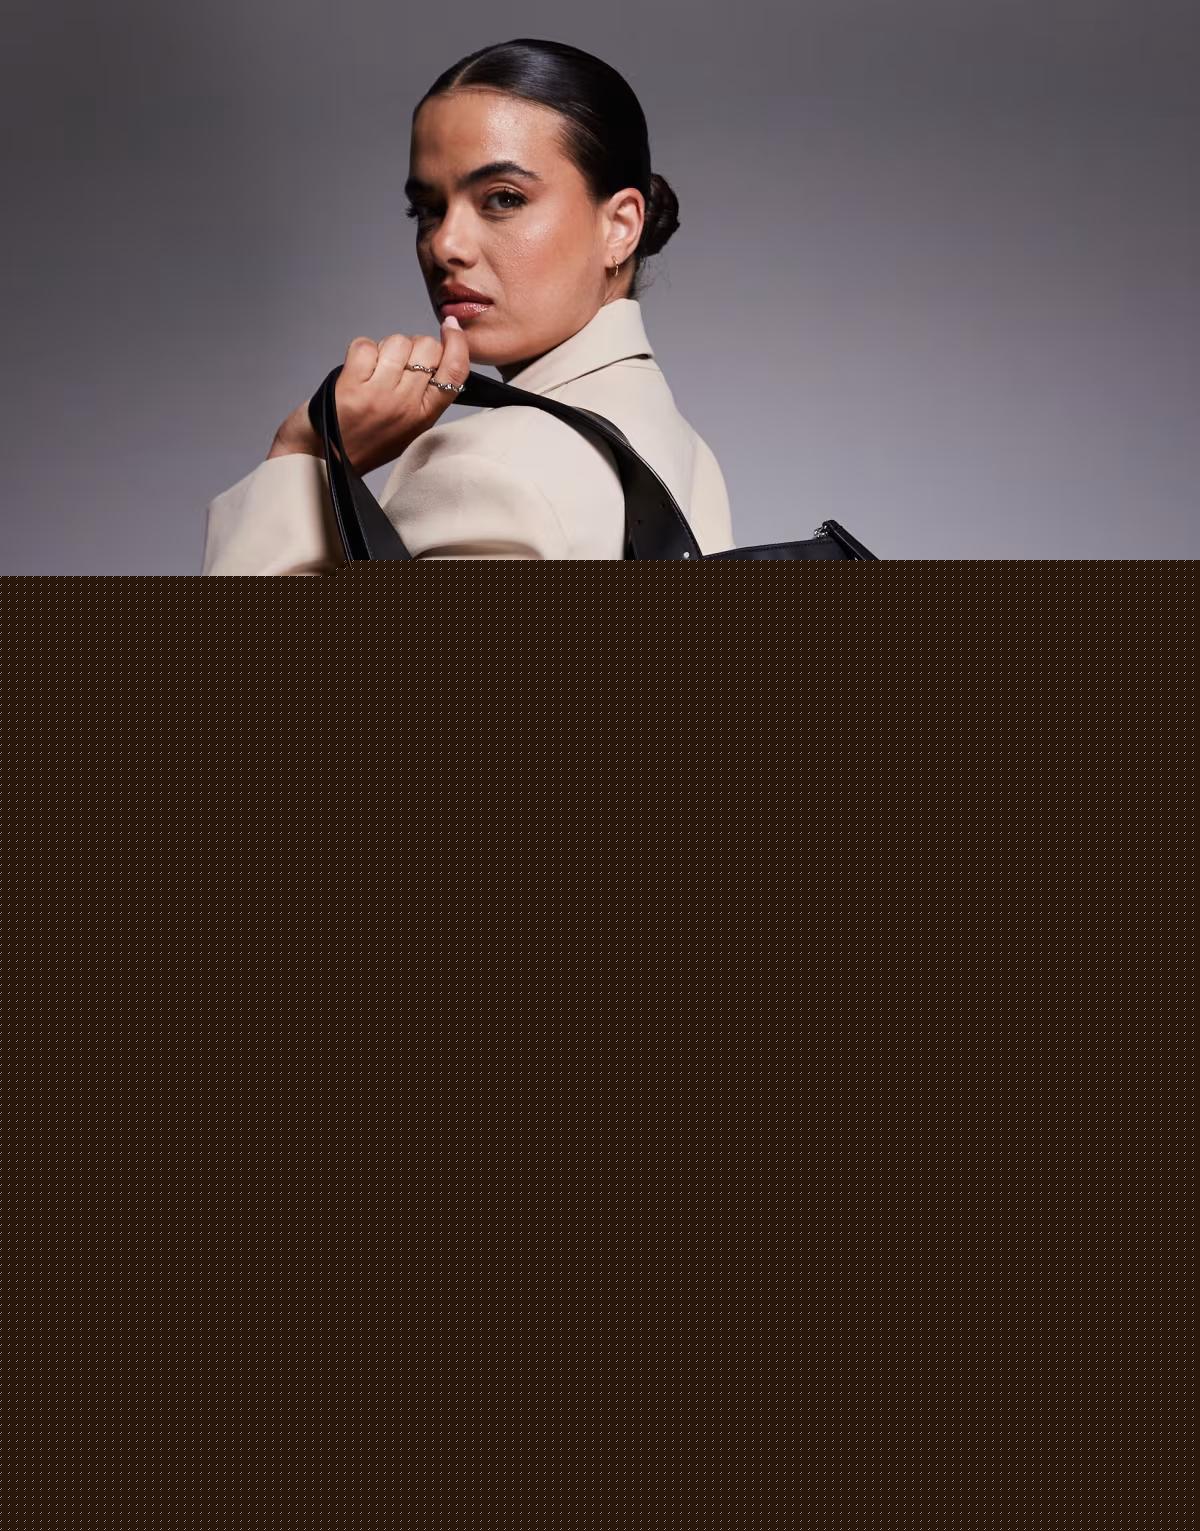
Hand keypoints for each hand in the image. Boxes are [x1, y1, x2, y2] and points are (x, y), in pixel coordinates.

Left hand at [269, 316, 469, 473]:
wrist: (321, 460)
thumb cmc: (362, 442)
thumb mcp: (407, 426)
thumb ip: (424, 395)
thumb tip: (438, 353)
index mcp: (424, 417)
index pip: (456, 371)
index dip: (458, 342)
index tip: (451, 328)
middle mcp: (406, 407)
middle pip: (428, 347)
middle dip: (413, 346)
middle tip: (397, 364)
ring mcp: (379, 396)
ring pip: (397, 342)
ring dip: (384, 348)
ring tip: (373, 371)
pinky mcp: (352, 388)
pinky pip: (366, 346)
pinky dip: (359, 352)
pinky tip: (356, 371)